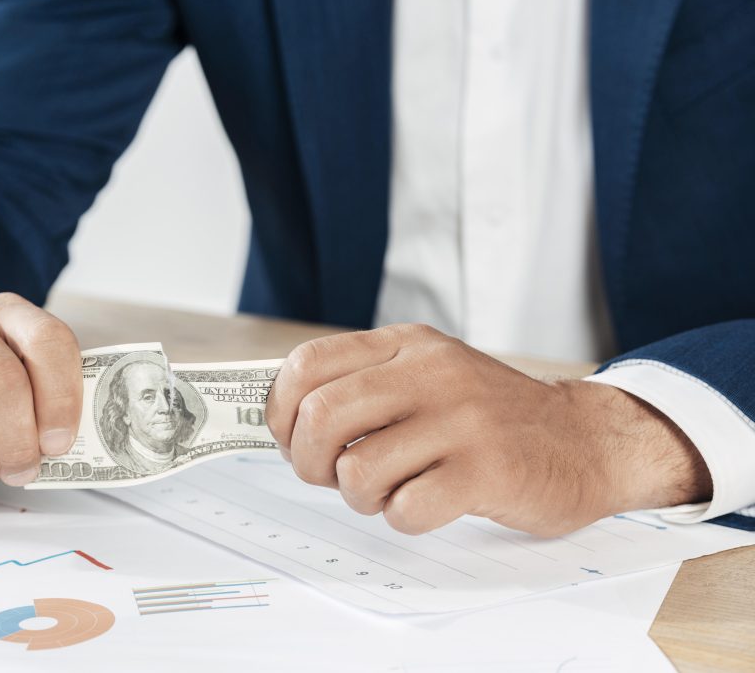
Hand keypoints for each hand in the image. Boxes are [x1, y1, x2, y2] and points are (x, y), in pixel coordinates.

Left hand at [266, 324, 711, 536]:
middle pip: (321, 417)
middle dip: (309, 461)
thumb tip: (284, 423)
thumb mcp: (428, 376)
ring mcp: (461, 420)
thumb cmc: (490, 417)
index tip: (289, 437)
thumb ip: (364, 386)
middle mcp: (431, 374)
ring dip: (359, 497)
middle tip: (331, 475)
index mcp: (406, 346)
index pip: (307, 364)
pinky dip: (402, 518)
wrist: (585, 440)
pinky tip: (426, 503)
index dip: (281, 411)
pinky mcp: (486, 470)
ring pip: (358, 470)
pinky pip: (405, 509)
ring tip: (389, 491)